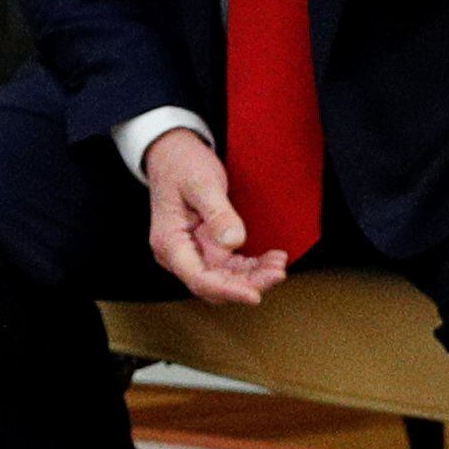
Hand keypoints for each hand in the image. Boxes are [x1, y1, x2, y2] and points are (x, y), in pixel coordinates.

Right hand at [140, 130, 287, 304]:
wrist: (172, 153)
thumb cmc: (180, 165)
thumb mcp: (201, 183)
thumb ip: (218, 212)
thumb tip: (234, 241)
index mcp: (170, 243)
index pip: (198, 278)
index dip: (228, 290)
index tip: (254, 294)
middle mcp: (179, 254)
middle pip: (214, 284)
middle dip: (247, 284)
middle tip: (277, 273)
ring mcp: (193, 252)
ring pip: (225, 278)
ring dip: (253, 277)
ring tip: (279, 264)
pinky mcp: (207, 247)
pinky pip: (231, 266)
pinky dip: (251, 267)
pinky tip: (271, 259)